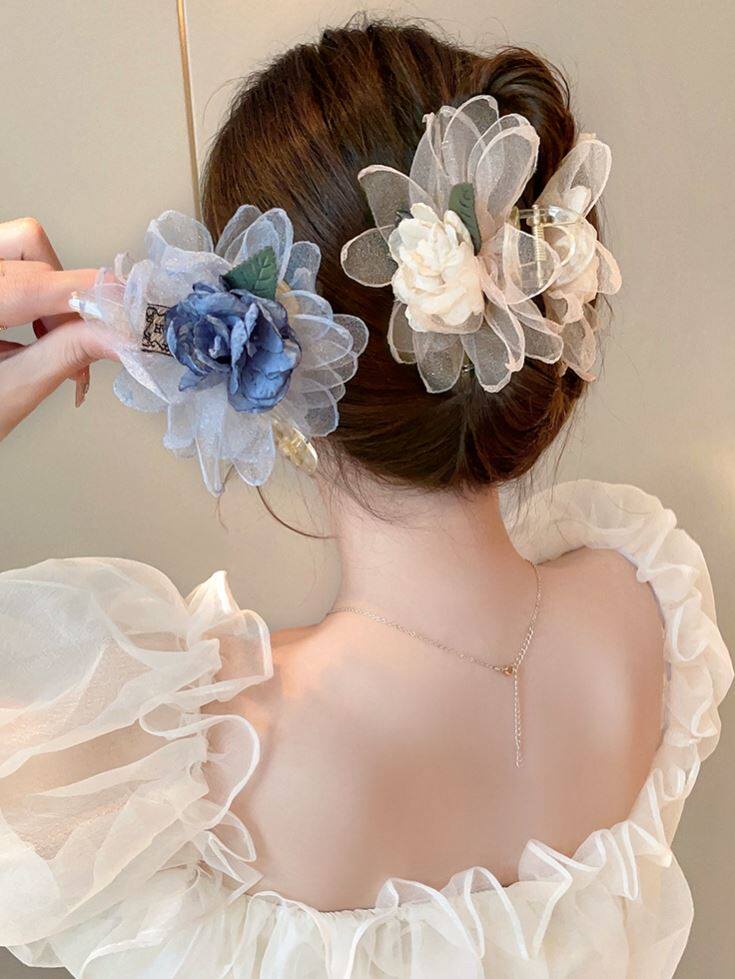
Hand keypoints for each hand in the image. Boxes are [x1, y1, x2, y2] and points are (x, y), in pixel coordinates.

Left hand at [0, 217, 117, 440]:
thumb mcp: (11, 391)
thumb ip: (66, 355)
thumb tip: (117, 336)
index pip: (36, 282)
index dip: (88, 293)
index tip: (126, 306)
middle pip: (34, 258)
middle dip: (67, 307)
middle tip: (78, 348)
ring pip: (24, 245)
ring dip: (52, 291)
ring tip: (48, 337)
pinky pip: (12, 257)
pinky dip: (35, 289)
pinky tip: (29, 326)